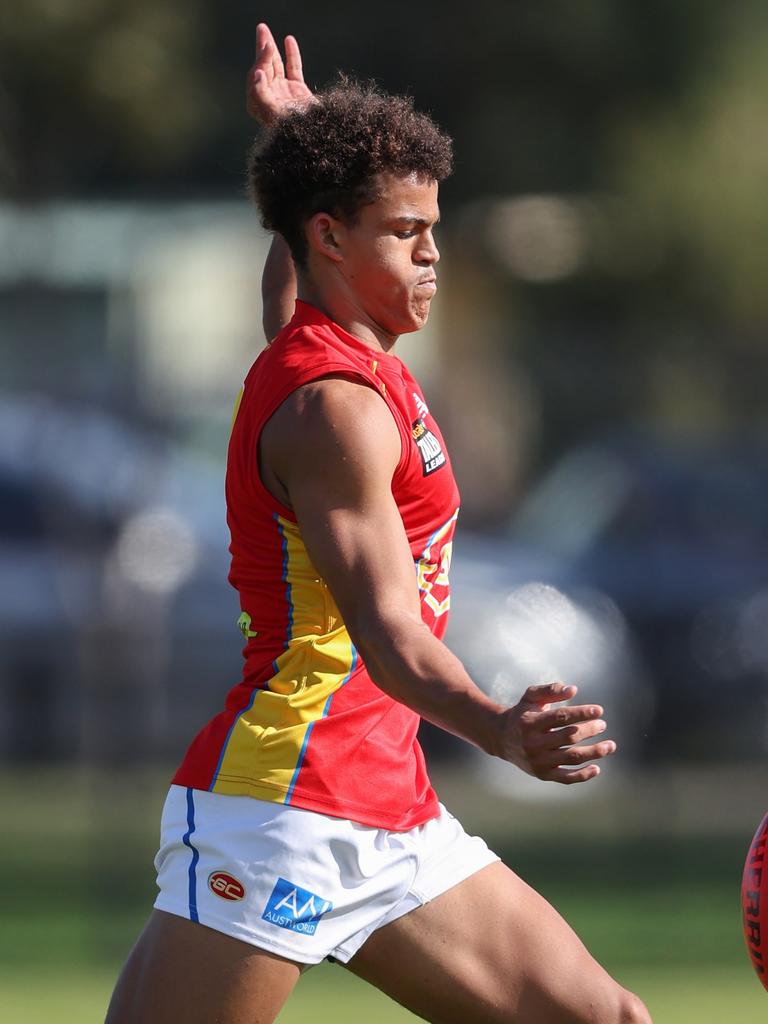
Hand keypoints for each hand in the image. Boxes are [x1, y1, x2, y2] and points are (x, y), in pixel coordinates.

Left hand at [246, 22, 314, 124]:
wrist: (317, 135)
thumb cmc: (292, 129)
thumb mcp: (275, 113)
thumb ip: (262, 95)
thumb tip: (257, 73)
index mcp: (260, 105)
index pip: (257, 76)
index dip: (262, 60)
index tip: (268, 48)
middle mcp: (270, 97)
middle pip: (264, 67)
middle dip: (262, 48)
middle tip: (261, 28)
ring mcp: (284, 93)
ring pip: (277, 66)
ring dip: (272, 48)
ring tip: (266, 30)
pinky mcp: (298, 91)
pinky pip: (294, 69)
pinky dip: (292, 55)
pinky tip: (289, 39)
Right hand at [498, 682, 615, 783]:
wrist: (502, 738)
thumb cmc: (522, 713)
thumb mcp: (531, 697)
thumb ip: (551, 691)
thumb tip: (573, 690)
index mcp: (530, 722)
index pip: (561, 717)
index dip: (581, 713)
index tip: (599, 710)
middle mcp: (533, 743)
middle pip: (568, 737)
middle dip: (589, 730)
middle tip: (603, 724)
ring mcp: (538, 761)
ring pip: (571, 757)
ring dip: (594, 752)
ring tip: (610, 745)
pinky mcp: (542, 774)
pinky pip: (566, 778)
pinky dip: (583, 775)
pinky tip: (597, 768)